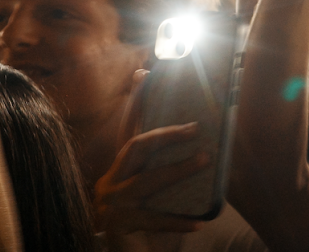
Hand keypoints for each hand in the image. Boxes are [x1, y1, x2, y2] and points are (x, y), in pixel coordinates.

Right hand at [94, 70, 208, 234]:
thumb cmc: (131, 202)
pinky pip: (155, 220)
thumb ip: (155, 155)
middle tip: (195, 128)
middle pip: (136, 146)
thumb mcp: (138, 176)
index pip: (127, 125)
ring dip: (178, 170)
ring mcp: (117, 201)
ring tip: (205, 160)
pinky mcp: (124, 224)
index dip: (135, 99)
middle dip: (165, 135)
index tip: (144, 74)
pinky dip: (177, 221)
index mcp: (121, 163)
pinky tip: (198, 222)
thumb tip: (192, 134)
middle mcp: (114, 177)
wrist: (103, 238)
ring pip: (148, 181)